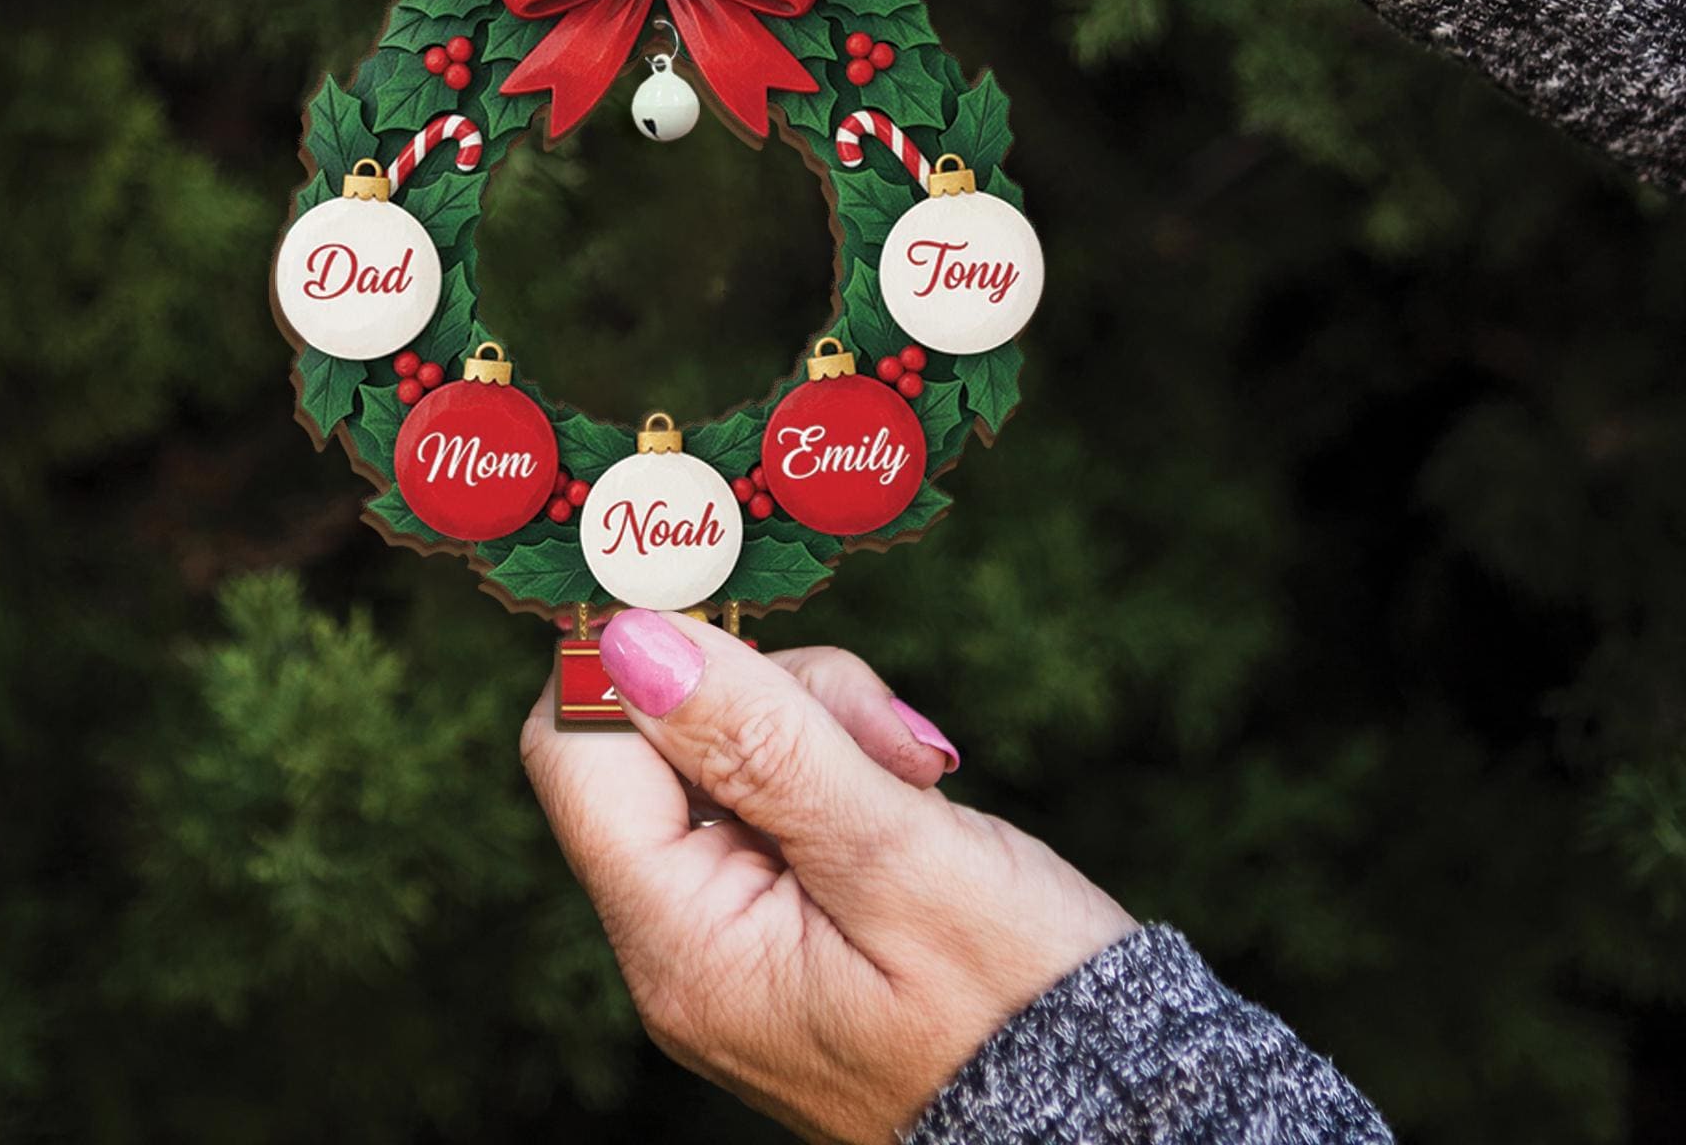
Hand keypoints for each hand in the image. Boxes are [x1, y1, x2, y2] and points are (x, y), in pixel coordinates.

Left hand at [522, 610, 1134, 1142]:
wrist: (1110, 1110)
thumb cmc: (1017, 1002)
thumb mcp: (898, 858)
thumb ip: (762, 744)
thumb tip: (631, 643)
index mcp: (682, 943)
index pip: (574, 751)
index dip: (629, 657)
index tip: (720, 591)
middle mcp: (678, 937)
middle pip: (651, 733)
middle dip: (763, 691)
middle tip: (878, 727)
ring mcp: (727, 921)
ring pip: (722, 740)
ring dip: (821, 719)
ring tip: (917, 775)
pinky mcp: (781, 900)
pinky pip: (773, 783)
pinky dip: (840, 757)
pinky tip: (911, 790)